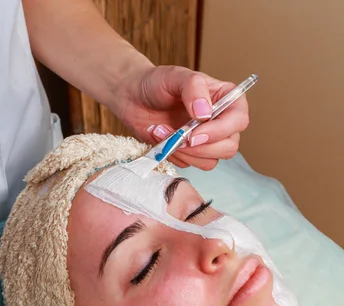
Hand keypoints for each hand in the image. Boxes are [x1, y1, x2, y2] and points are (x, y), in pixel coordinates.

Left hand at [115, 65, 249, 169]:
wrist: (132, 97)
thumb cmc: (156, 82)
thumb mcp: (175, 76)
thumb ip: (194, 89)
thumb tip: (205, 113)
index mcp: (225, 98)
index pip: (238, 120)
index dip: (220, 131)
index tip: (195, 133)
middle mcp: (220, 121)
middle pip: (229, 146)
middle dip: (201, 147)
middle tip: (177, 136)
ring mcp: (205, 138)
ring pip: (211, 160)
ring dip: (185, 152)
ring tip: (163, 132)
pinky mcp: (189, 152)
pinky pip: (190, 164)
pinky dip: (174, 155)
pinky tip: (161, 139)